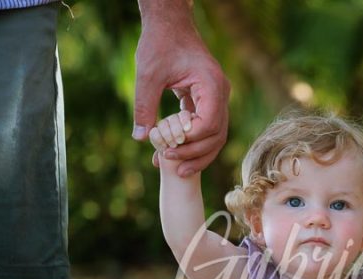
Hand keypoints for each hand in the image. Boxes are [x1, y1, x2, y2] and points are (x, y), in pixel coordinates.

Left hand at [133, 17, 229, 176]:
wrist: (169, 25)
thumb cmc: (160, 43)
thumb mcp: (147, 74)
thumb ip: (145, 106)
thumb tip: (141, 138)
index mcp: (212, 84)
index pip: (210, 122)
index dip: (191, 139)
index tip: (168, 145)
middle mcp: (221, 94)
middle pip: (217, 135)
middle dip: (195, 154)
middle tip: (170, 163)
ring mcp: (218, 99)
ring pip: (216, 137)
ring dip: (198, 155)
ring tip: (177, 171)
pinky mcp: (209, 102)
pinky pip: (208, 130)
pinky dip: (194, 144)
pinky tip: (176, 155)